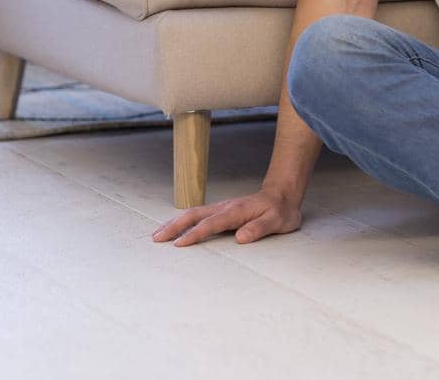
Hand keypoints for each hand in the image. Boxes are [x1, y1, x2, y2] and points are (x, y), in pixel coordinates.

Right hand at [150, 186, 301, 246]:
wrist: (282, 195)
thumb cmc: (279, 211)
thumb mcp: (276, 221)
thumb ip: (259, 228)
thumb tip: (241, 238)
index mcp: (236, 211)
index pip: (211, 224)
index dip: (195, 234)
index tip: (179, 243)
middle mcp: (224, 208)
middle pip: (194, 215)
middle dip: (174, 227)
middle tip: (157, 239)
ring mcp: (221, 208)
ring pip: (192, 214)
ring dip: (174, 223)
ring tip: (158, 235)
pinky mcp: (220, 211)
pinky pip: (197, 215)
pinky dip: (183, 221)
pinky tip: (175, 228)